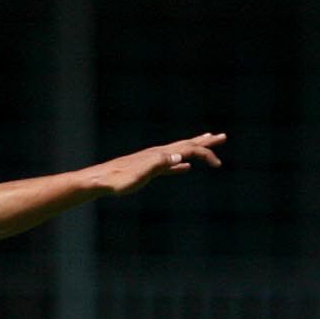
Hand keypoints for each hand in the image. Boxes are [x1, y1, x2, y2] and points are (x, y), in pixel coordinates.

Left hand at [88, 132, 224, 194]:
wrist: (97, 182)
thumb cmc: (116, 181)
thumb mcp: (139, 175)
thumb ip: (158, 165)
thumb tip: (180, 156)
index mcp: (159, 154)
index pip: (188, 149)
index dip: (205, 155)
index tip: (218, 164)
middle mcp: (157, 154)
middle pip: (185, 145)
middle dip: (204, 142)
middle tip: (222, 136)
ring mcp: (151, 161)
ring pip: (178, 152)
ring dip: (194, 149)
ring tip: (207, 143)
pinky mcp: (145, 170)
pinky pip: (168, 166)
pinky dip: (179, 165)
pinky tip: (184, 167)